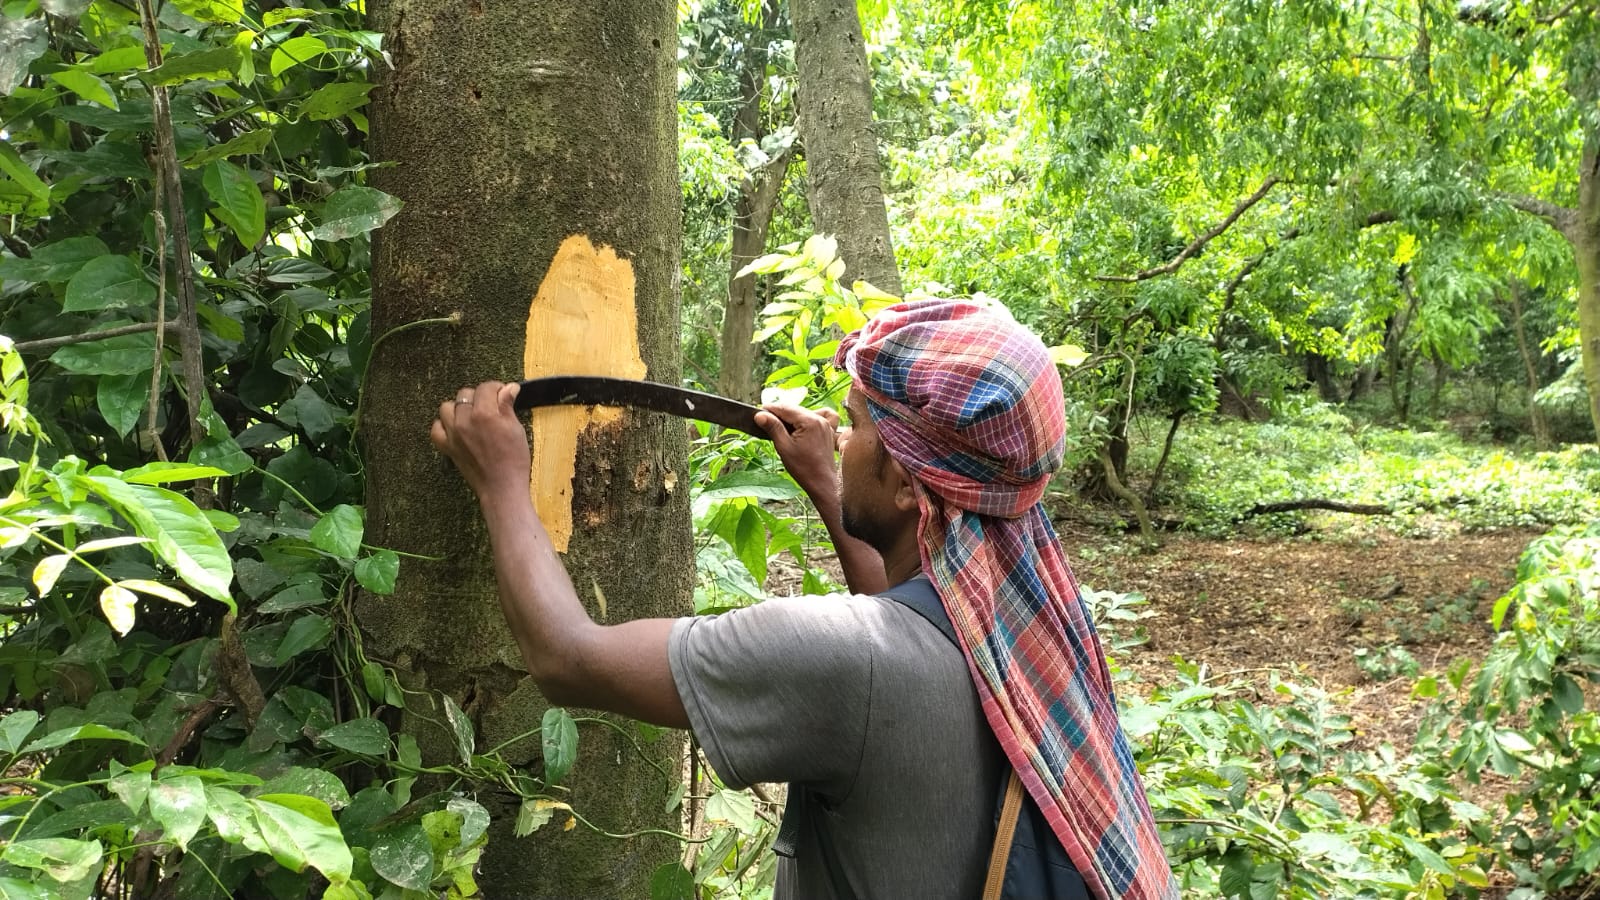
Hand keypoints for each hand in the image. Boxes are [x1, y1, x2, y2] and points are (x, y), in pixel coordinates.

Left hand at [430, 381, 530, 500]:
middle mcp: (464, 420)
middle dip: (479, 396)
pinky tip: (455, 428)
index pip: (486, 387)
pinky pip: (436, 428)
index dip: (497, 388)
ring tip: (472, 416)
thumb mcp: (516, 429)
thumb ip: (507, 406)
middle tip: (491, 407)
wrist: (502, 487)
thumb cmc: (514, 460)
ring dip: (459, 408)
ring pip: (447, 407)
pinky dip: (443, 425)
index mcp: (484, 413)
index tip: (503, 394)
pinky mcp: (447, 447)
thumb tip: (509, 387)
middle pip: (465, 394)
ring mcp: (453, 434)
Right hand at [754, 403, 840, 500]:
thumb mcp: (784, 447)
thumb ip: (773, 427)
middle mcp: (820, 419)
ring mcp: (826, 424)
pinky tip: (804, 424)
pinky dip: (812, 416)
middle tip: (766, 422)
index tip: (759, 413)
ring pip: (805, 412)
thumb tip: (760, 414)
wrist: (822, 483)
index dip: (770, 409)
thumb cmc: (803, 468)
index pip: (785, 408)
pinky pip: (822, 416)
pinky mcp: (828, 431)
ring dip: (792, 416)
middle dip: (780, 414)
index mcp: (810, 421)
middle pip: (795, 409)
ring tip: (781, 426)